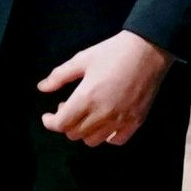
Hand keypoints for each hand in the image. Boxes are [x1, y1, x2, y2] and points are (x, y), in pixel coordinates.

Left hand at [38, 30, 170, 145]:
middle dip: (67, 124)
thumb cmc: (113, 52)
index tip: (49, 116)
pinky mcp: (136, 121)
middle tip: (69, 108)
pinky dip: (108, 136)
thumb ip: (60, 76)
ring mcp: (121, 119)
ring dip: (85, 131)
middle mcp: (102, 113)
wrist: (149, 49)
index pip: (61, 124)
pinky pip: (116, 140)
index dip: (50, 122)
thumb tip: (42, 88)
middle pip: (75, 134)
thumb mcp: (82, 59)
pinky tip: (106, 123)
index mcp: (86, 98)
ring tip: (88, 116)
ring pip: (93, 140)